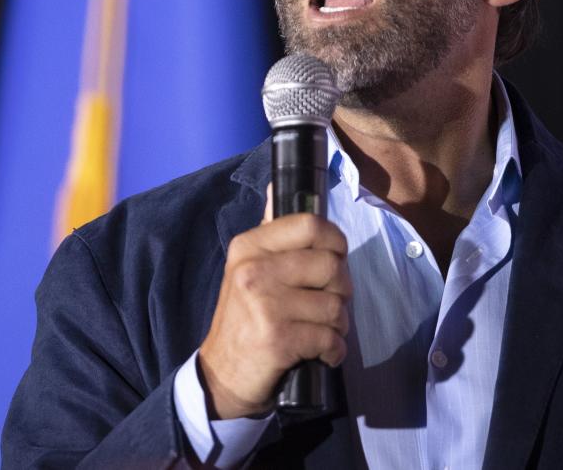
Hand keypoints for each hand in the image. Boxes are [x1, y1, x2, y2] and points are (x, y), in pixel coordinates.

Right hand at [198, 185, 351, 419]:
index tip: (335, 257)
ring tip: (321, 331)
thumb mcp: (247, 269)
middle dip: (342, 289)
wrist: (221, 374)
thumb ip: (269, 232)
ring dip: (338, 325)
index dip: (335, 241)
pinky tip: (321, 353)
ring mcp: (265, 304)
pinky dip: (334, 350)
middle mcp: (254, 270)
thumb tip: (275, 187)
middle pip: (331, 265)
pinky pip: (330, 338)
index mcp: (249, 246)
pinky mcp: (277, 339)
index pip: (310, 225)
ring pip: (336, 305)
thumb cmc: (244, 319)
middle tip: (328, 303)